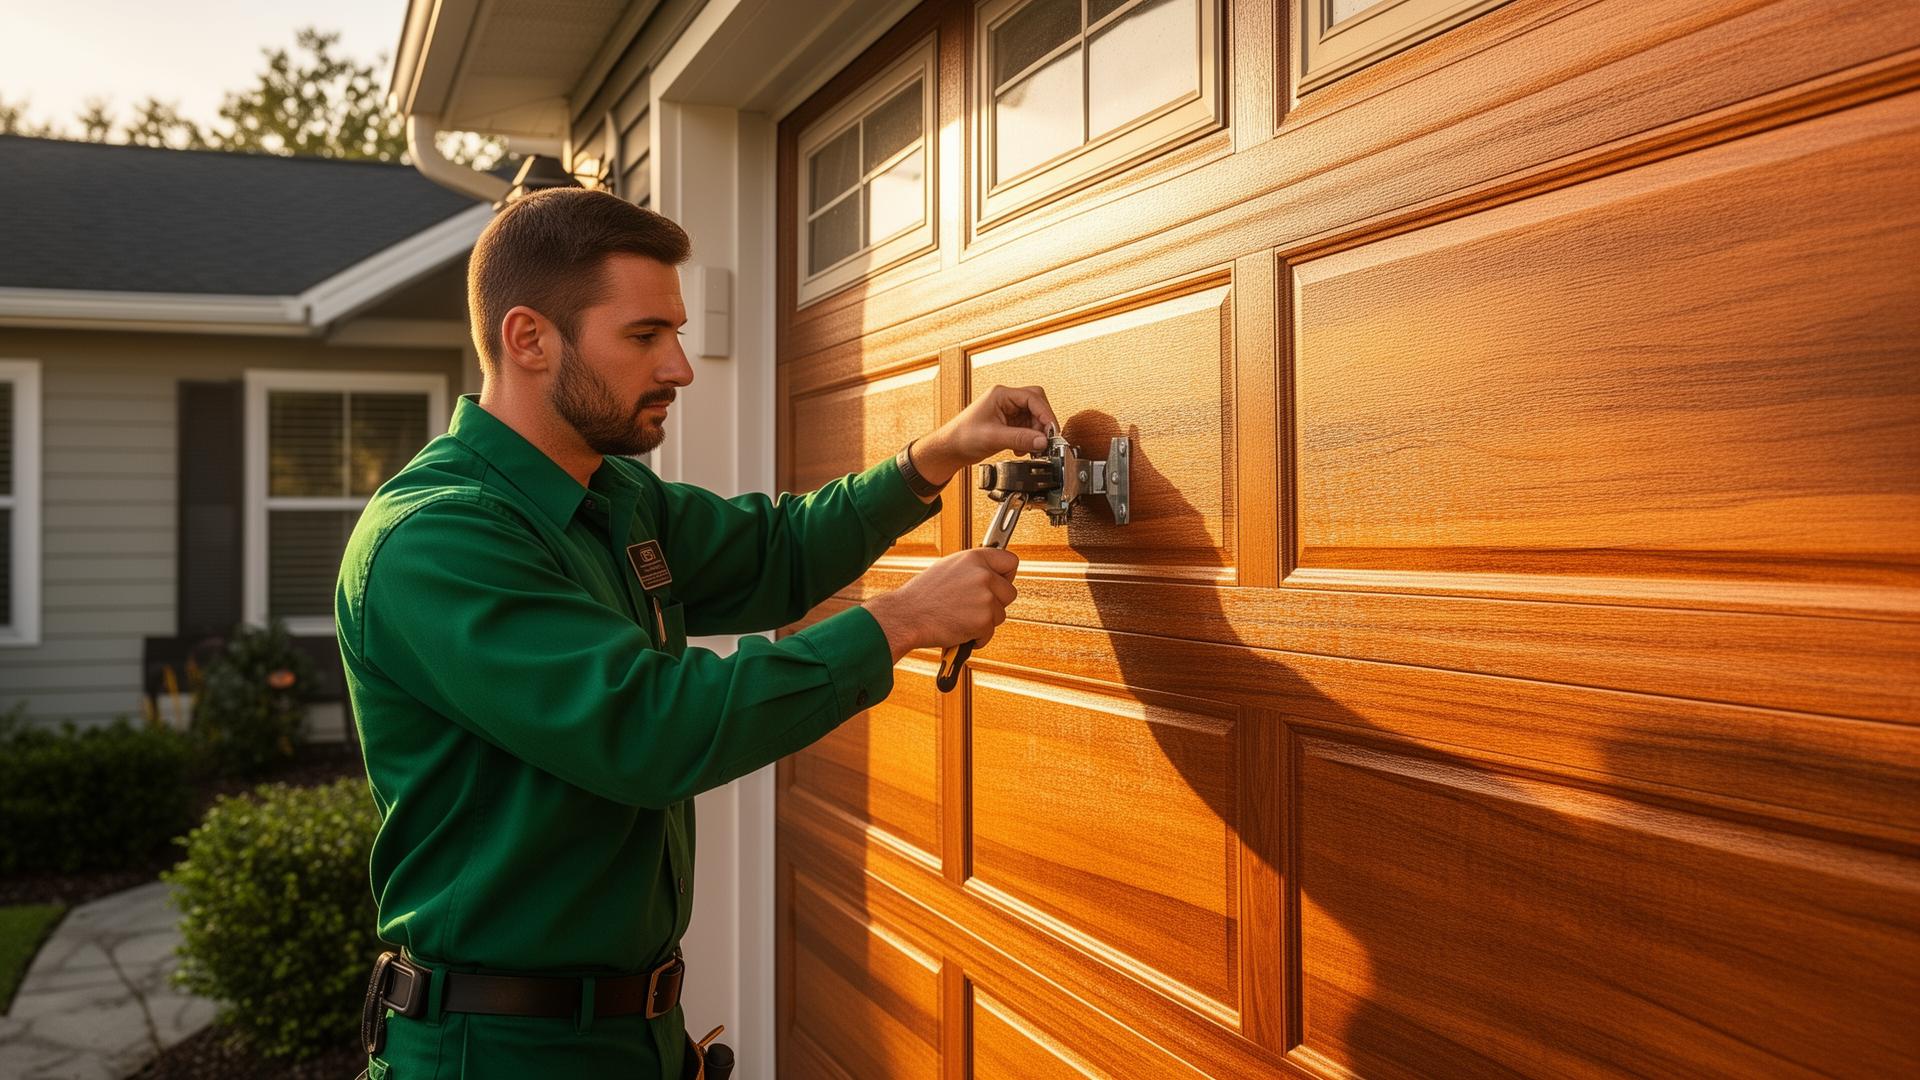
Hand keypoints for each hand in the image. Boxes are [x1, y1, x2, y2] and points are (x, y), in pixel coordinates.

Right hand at [864, 548, 1019, 662]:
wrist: (906, 616)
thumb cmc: (922, 595)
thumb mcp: (948, 568)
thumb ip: (972, 569)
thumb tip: (991, 573)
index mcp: (974, 558)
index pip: (1011, 561)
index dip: (1007, 575)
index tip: (1000, 582)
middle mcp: (983, 574)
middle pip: (1010, 592)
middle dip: (996, 603)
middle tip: (973, 607)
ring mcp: (985, 597)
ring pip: (1001, 614)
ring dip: (985, 621)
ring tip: (961, 618)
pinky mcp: (983, 620)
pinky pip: (990, 632)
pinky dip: (977, 637)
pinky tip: (959, 630)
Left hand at [909, 385, 1060, 488]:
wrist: (951, 448)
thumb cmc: (962, 436)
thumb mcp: (993, 437)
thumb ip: (1020, 438)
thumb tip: (1042, 441)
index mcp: (1001, 395)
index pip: (1033, 398)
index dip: (1046, 414)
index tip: (1052, 430)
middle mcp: (1006, 400)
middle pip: (1037, 404)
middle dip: (1042, 423)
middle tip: (1045, 439)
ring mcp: (1008, 411)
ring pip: (1034, 417)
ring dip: (1036, 433)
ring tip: (1030, 447)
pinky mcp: (1009, 423)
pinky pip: (1027, 427)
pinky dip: (1029, 438)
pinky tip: (1021, 448)